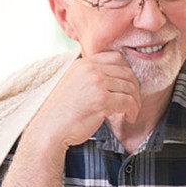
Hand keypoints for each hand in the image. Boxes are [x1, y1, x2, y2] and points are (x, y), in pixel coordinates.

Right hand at [26, 51, 140, 153]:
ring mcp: (96, 83)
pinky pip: (128, 102)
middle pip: (127, 73)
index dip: (127, 72)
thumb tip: (116, 79)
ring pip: (130, 88)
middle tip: (134, 102)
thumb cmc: (63, 112)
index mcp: (83, 63)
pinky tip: (129, 118)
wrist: (50, 128)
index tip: (128, 86)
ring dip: (135, 102)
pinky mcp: (101, 99)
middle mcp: (90, 69)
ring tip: (132, 112)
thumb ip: (91, 77)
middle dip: (135, 89)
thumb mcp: (74, 84)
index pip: (116, 57)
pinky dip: (133, 111)